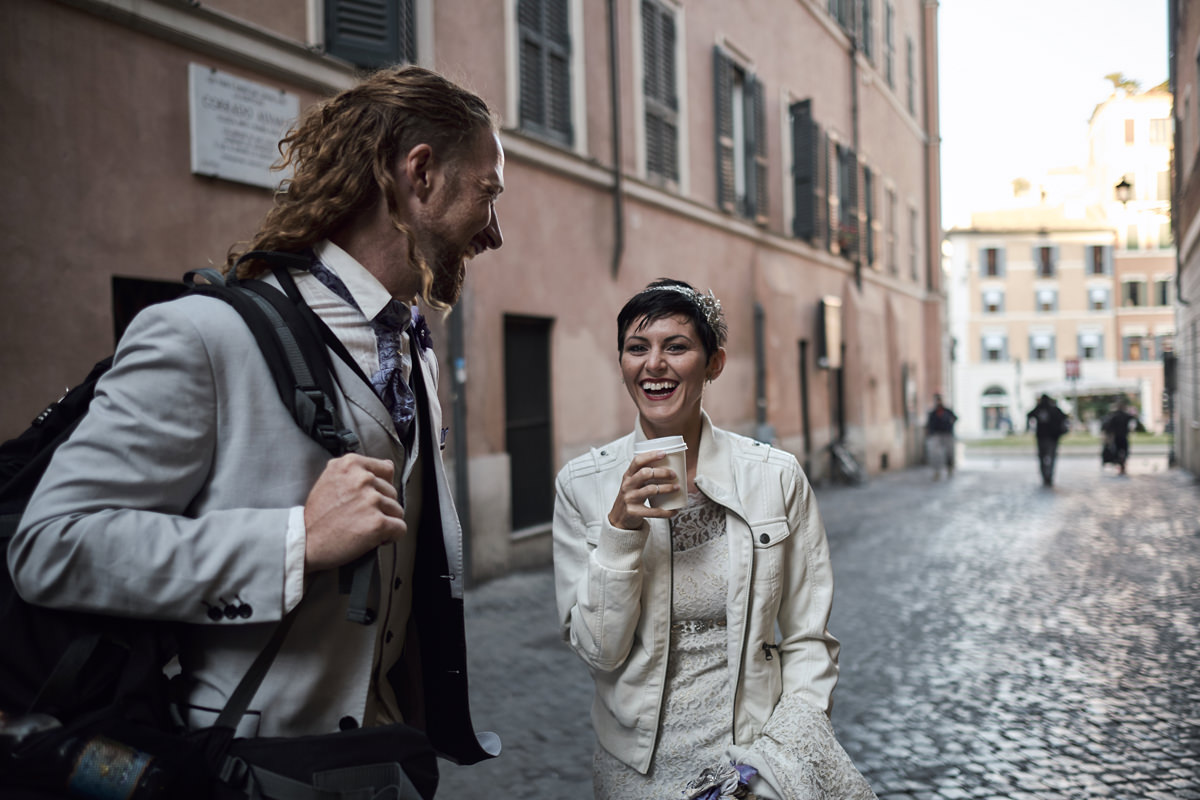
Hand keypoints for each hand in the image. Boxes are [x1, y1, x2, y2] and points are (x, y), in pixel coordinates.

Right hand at [303, 454, 405, 572]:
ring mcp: (371, 500)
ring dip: (386, 521)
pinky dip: (391, 536)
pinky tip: (374, 538)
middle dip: (381, 506)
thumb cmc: (317, 514)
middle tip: (361, 517)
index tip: (367, 498)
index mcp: (351, 464)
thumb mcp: (331, 479)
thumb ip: (357, 470)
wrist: (305, 541)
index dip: (379, 487)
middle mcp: (363, 478)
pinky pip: (400, 528)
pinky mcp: (378, 523)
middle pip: (392, 492)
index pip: (386, 469)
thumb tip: (388, 466)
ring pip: (397, 510)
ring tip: (364, 527)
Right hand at [607, 451, 679, 529]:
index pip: (637, 461)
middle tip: (674, 474)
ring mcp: (630, 498)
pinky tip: (673, 510)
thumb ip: (643, 474)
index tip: (664, 453)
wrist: (619, 516)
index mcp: (628, 475)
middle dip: (662, 472)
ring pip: (651, 490)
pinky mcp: (634, 511)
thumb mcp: (632, 483)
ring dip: (667, 488)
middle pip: (645, 474)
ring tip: (676, 488)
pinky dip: (666, 511)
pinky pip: (653, 511)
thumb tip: (667, 464)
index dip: (650, 455)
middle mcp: (628, 485)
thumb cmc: (630, 496)